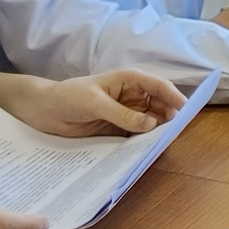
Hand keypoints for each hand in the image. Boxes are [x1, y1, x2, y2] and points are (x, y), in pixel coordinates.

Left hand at [0, 68, 185, 136]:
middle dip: (168, 116)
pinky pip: (137, 135)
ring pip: (151, 121)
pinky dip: (144, 140)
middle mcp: (132, 96)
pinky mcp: (119, 129)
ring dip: (157, 130)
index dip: (172, 96)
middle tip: (172, 132)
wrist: (45, 111)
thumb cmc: (68, 97)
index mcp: (128, 80)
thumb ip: (122, 114)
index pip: (157, 85)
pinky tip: (147, 148)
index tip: (183, 109)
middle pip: (159, 105)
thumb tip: (151, 123)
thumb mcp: (95, 103)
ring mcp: (127, 113)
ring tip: (161, 142)